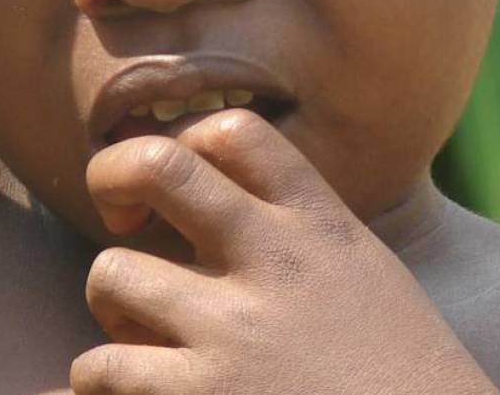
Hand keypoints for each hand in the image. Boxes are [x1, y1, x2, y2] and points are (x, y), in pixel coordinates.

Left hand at [71, 110, 499, 394]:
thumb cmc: (400, 383)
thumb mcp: (367, 281)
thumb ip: (299, 239)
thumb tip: (214, 209)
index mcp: (322, 228)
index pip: (234, 130)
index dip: (186, 140)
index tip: (177, 184)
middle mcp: (275, 264)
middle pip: (157, 166)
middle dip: (113, 176)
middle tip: (117, 215)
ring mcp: (234, 332)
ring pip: (111, 273)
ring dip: (111, 307)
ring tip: (136, 338)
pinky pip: (101, 368)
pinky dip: (100, 382)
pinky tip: (126, 391)